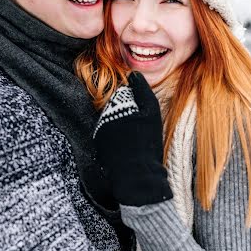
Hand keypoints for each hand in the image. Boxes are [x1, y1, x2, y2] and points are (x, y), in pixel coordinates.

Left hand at [93, 72, 172, 206]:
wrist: (136, 175)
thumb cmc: (147, 143)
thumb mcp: (151, 113)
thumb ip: (142, 90)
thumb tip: (134, 74)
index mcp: (115, 107)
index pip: (123, 95)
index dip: (134, 102)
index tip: (143, 115)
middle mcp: (103, 118)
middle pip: (116, 109)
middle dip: (126, 114)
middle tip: (140, 129)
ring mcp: (99, 133)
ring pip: (111, 122)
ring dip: (121, 127)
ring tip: (135, 141)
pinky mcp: (98, 147)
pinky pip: (108, 137)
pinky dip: (117, 139)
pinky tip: (128, 148)